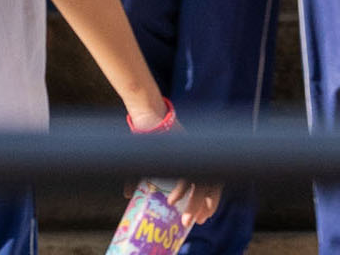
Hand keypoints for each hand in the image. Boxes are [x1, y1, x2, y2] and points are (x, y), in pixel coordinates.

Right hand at [122, 104, 220, 228]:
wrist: (150, 118)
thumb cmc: (149, 139)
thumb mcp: (146, 161)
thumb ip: (140, 177)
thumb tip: (128, 194)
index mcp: (193, 159)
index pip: (210, 182)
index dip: (211, 199)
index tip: (205, 216)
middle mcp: (195, 156)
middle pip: (210, 183)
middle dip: (206, 205)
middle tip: (199, 221)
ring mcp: (191, 154)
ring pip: (201, 182)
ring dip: (195, 202)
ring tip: (186, 219)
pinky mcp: (183, 152)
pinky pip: (185, 174)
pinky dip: (181, 189)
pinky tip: (173, 200)